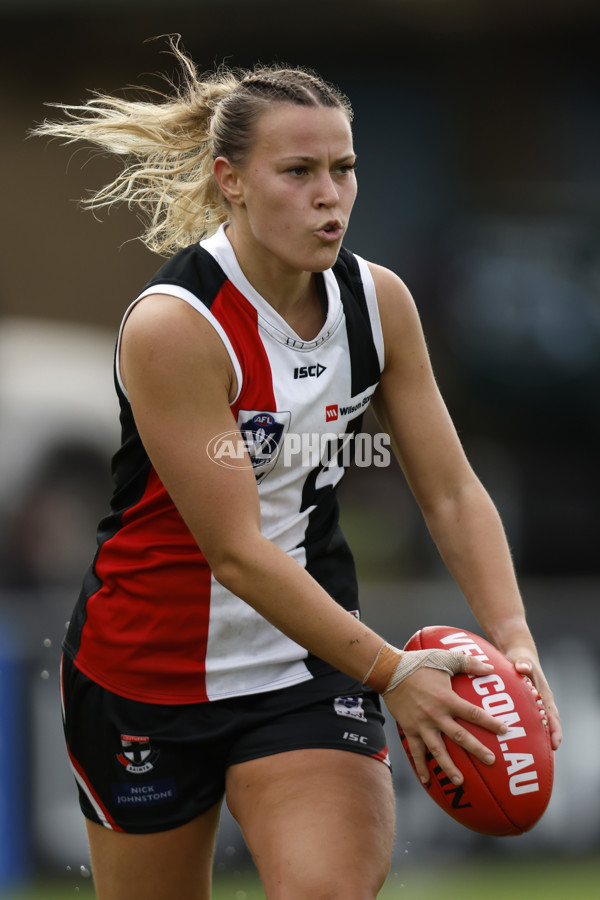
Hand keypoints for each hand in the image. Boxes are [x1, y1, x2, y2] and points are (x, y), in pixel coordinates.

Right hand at [384, 655, 507, 785]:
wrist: (389, 671)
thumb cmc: (419, 663)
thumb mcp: (444, 658)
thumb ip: (468, 662)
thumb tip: (490, 668)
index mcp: (447, 699)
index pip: (473, 714)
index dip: (490, 723)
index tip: (504, 731)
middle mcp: (436, 715)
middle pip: (460, 737)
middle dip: (477, 750)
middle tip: (491, 761)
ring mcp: (422, 725)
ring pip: (438, 750)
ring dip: (449, 767)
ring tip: (460, 782)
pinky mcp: (409, 729)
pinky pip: (416, 751)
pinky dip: (421, 766)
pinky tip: (427, 780)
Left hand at [506, 646, 561, 750]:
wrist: (517, 654)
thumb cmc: (522, 658)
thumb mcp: (523, 659)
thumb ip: (524, 663)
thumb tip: (523, 667)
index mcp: (544, 695)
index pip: (552, 716)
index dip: (555, 731)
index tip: (555, 745)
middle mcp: (540, 704)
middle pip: (546, 726)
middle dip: (545, 742)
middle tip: (542, 759)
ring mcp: (531, 706)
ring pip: (534, 727)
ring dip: (533, 740)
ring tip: (527, 757)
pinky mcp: (521, 706)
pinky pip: (522, 721)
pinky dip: (520, 731)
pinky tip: (509, 742)